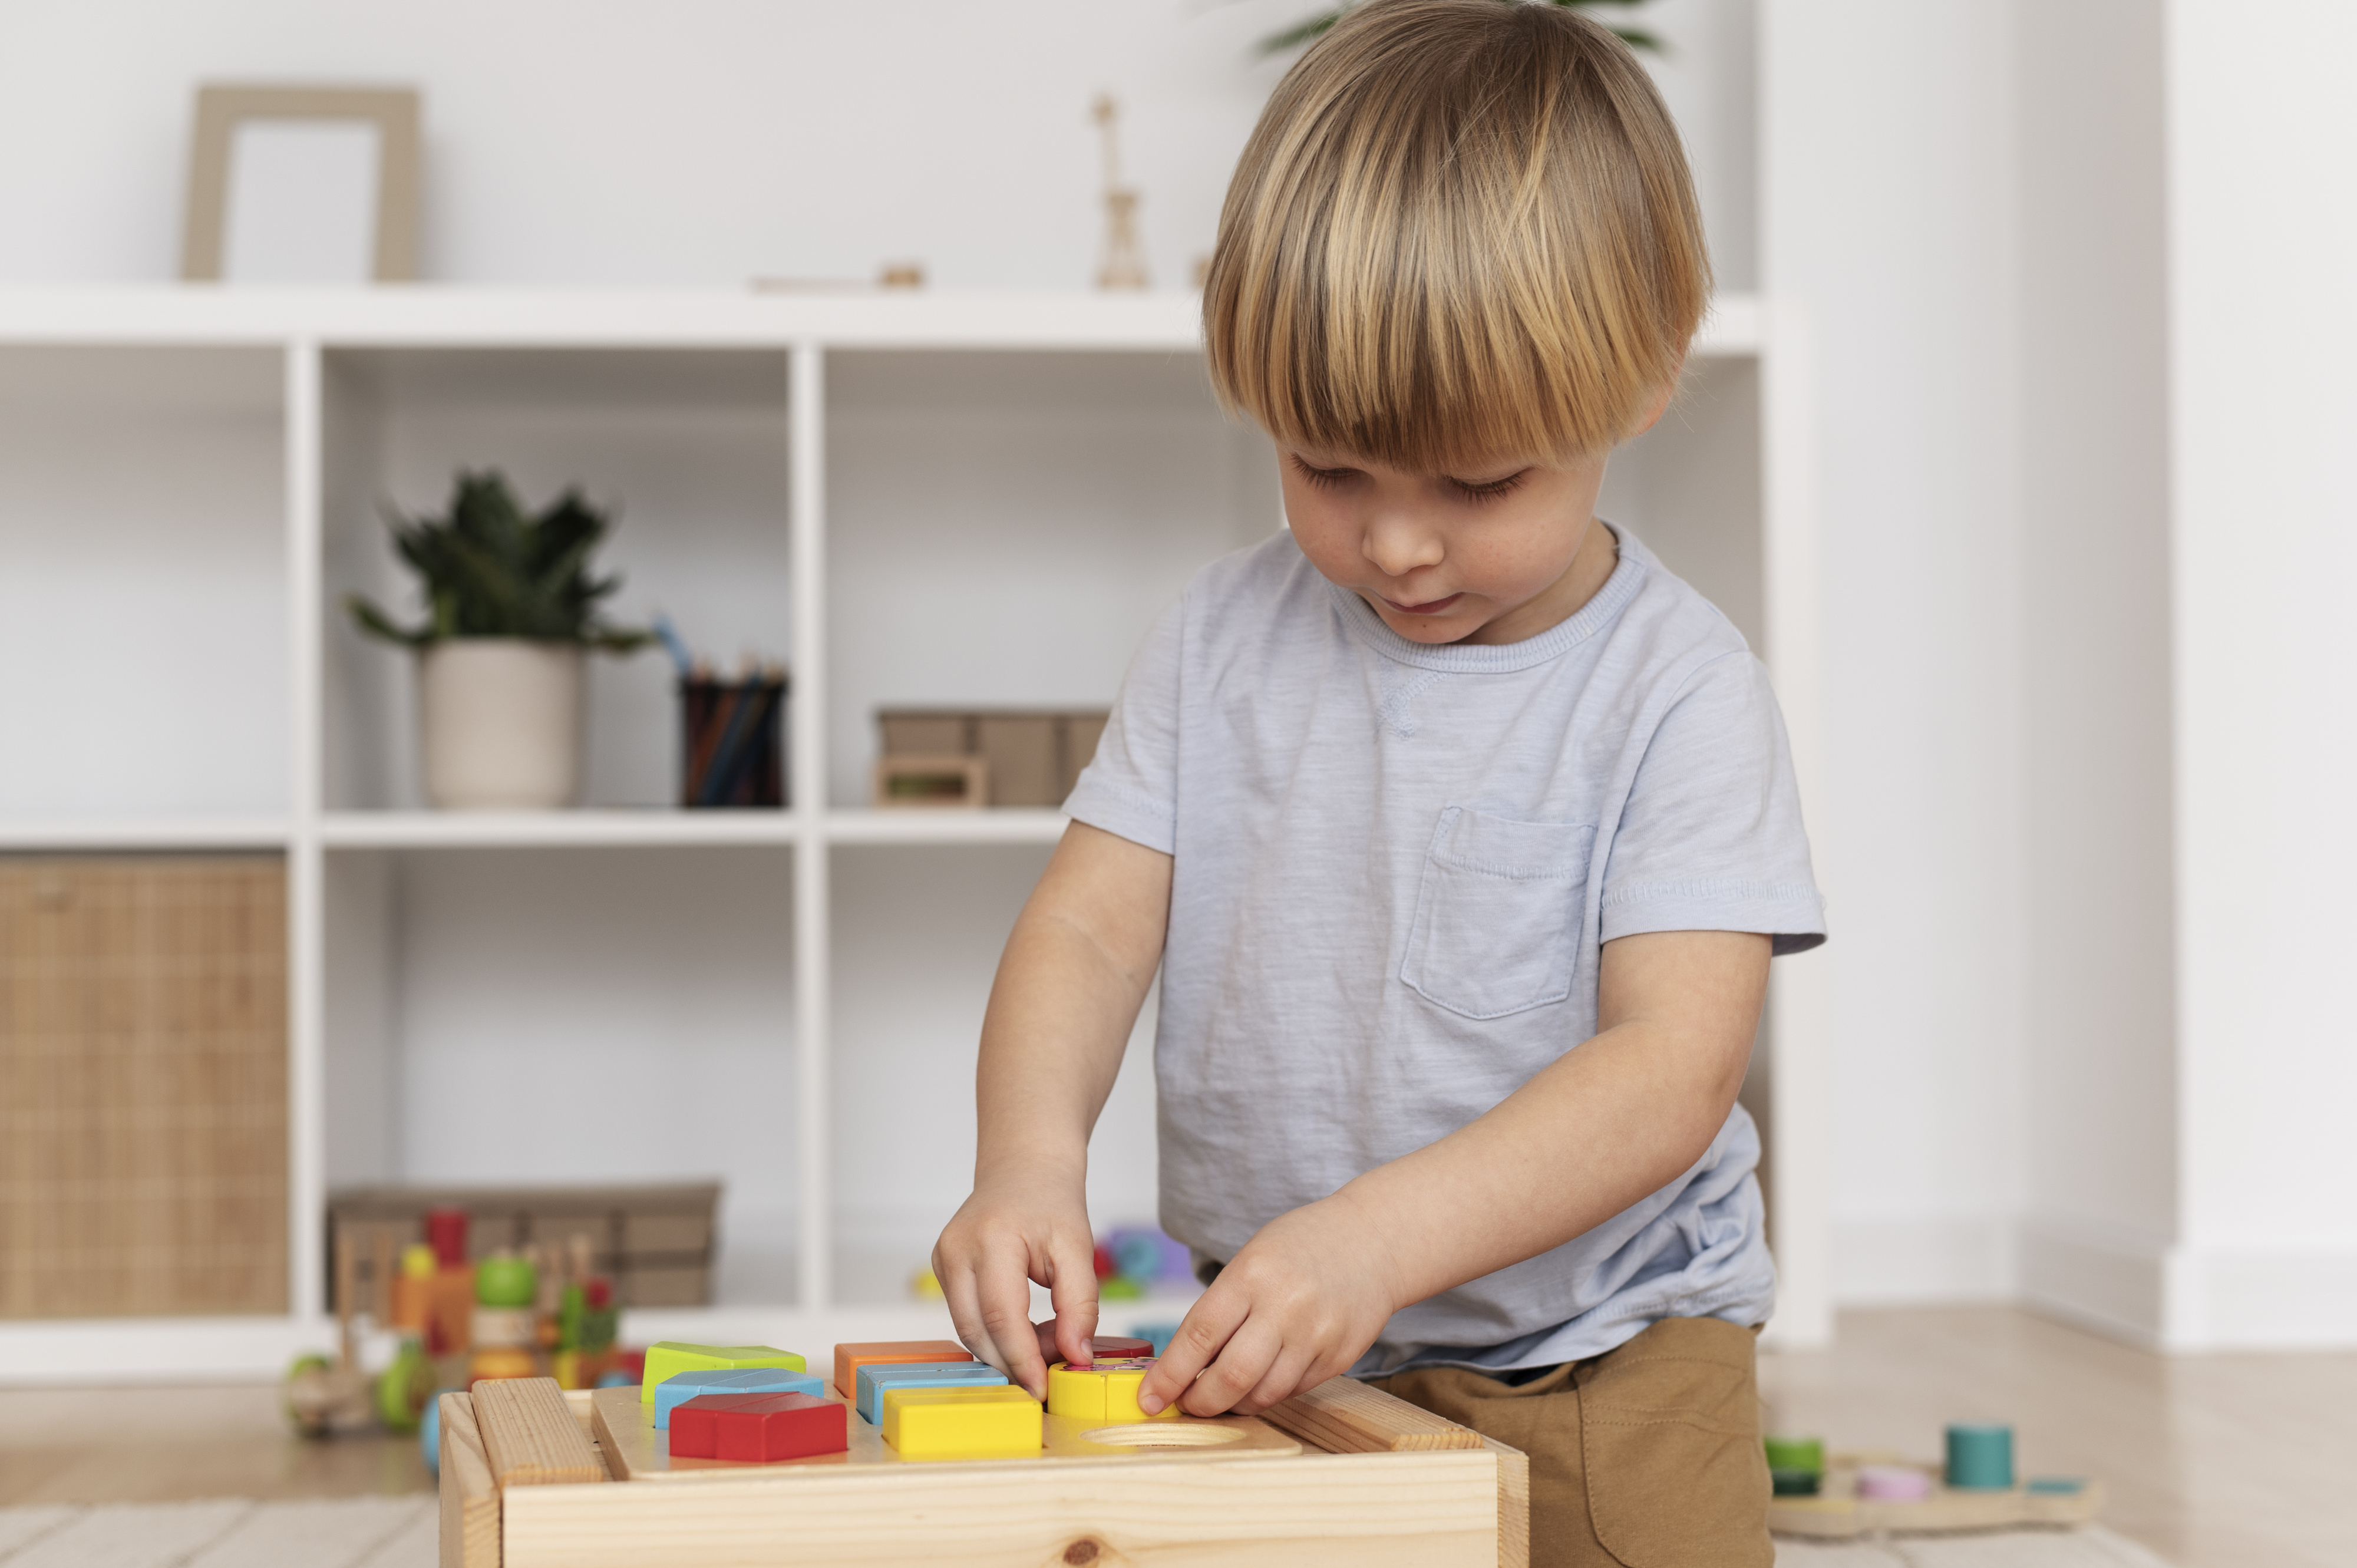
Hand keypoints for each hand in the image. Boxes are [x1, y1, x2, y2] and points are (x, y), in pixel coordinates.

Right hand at [931, 1172, 1099, 1398]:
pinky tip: (1026, 1327)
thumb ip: (1080, 1305)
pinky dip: (995, 1334)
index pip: (1002, 1316)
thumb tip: (1076, 1357)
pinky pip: (966, 1317)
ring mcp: (942, 1260)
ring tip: (1047, 1338)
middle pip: (977, 1330)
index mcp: (993, 1238)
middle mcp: (957, 1250)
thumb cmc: (1052, 1204)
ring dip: (1006, 1350)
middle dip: (1014, 1361)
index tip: (1043, 1390)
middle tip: (1053, 1367)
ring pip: (968, 1330)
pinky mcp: (941, 1269)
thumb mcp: (1078, 1249)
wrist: (1023, 1169)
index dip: (1023, 1359)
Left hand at [1136, 1193, 1399, 1416]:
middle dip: (1199, 1401)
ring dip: (1233, 1404)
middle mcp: (1285, 1307)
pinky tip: (1259, 1382)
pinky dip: (1268, 1394)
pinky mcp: (1339, 1358)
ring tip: (1220, 1396)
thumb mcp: (1252, 1259)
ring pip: (1263, 1394)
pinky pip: (1292, 1391)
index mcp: (1252, 1274)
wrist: (1374, 1241)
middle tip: (1185, 1405)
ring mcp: (1316, 1335)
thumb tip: (1181, 1364)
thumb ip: (1221, 1307)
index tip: (1148, 1399)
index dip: (1169, 1375)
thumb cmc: (1301, 1247)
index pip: (1199, 1336)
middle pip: (1231, 1376)